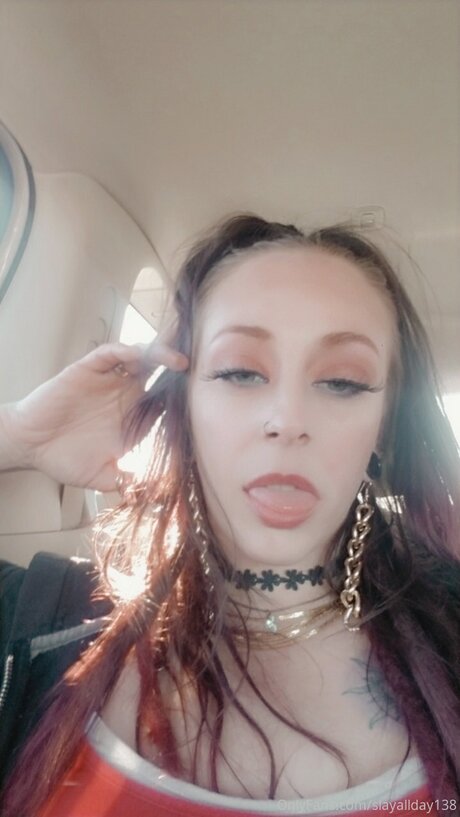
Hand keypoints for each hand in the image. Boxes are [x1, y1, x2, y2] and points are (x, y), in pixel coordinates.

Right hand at [2, 337, 187, 490]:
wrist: (30, 446)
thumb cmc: (65, 459)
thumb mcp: (102, 477)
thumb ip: (127, 483)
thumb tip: (154, 494)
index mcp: (135, 418)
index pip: (168, 402)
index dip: (186, 397)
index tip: (206, 396)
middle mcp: (126, 394)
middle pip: (161, 373)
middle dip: (181, 367)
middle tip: (204, 364)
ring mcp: (109, 379)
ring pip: (141, 358)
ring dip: (161, 355)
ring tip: (179, 361)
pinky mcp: (89, 369)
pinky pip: (111, 353)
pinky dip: (126, 351)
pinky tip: (139, 356)